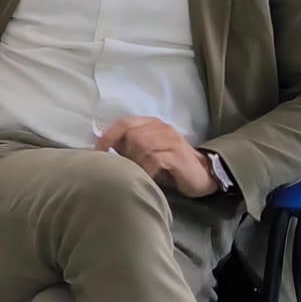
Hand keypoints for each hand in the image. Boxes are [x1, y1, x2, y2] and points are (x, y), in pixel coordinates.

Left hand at [94, 116, 217, 199]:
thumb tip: (102, 148)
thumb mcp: (147, 153)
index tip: (98, 152)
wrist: (202, 175)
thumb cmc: (170, 166)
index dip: (108, 136)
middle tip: (127, 168)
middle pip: (132, 135)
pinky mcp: (178, 156)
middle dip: (125, 154)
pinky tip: (148, 178)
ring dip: (135, 163)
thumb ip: (128, 147)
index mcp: (151, 124)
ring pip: (142, 146)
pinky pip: (154, 160)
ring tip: (138, 174)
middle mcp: (162, 128)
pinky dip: (146, 171)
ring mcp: (171, 141)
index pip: (124, 123)